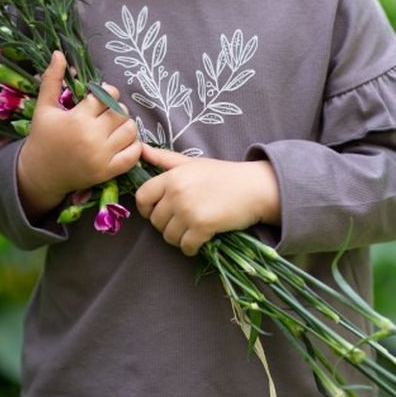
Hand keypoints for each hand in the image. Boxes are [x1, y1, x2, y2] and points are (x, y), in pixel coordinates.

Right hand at [17, 51, 141, 218]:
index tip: (99, 99)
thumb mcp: (44, 107)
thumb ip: (52, 79)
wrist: (39, 174)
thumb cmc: (42, 137)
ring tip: (112, 127)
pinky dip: (133, 146)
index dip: (107, 94)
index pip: (107, 96)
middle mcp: (92, 138)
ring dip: (125, 126)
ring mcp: (102, 157)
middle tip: (106, 114)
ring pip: (131, 131)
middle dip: (116, 110)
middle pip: (122, 113)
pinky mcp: (108, 172)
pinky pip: (134, 154)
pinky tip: (120, 142)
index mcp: (77, 119)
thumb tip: (58, 53)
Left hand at [135, 142, 280, 255]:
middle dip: (166, 225)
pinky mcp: (202, 226)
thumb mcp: (192, 162)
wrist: (254, 187)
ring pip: (169, 236)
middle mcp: (177, 192)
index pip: (142, 197)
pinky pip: (186, 246)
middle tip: (182, 223)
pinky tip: (200, 241)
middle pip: (156, 220)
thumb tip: (141, 148)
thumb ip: (164, 159)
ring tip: (191, 231)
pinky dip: (191, 248)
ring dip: (179, 238)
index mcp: (172, 176)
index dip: (146, 208)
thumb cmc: (223, 174)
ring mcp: (188, 210)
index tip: (158, 212)